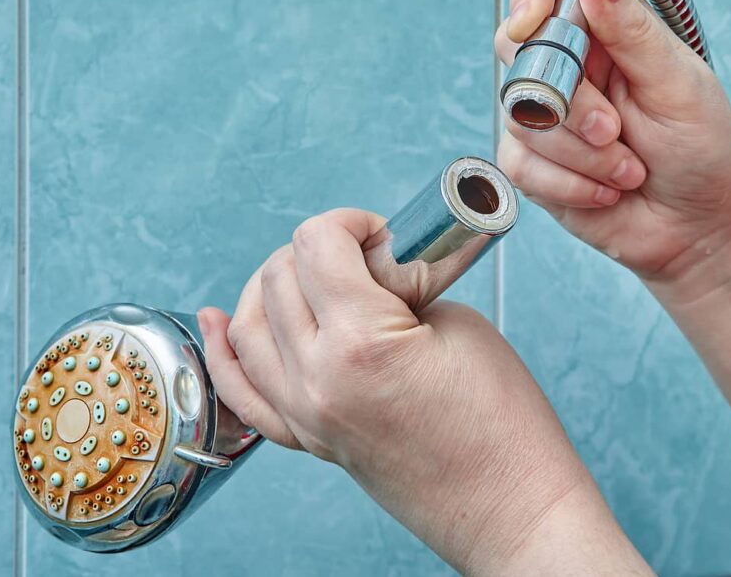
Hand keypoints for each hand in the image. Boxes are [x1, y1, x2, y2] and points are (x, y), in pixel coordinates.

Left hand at [198, 209, 648, 574]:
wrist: (511, 507)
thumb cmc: (504, 425)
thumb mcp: (462, 327)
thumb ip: (405, 288)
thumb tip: (375, 268)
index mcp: (359, 343)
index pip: (317, 246)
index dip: (349, 223)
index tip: (377, 232)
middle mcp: (316, 380)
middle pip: (277, 280)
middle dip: (316, 249)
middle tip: (363, 254)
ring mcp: (305, 415)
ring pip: (247, 329)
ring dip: (271, 286)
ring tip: (312, 275)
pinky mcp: (309, 440)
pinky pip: (243, 392)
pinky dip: (227, 351)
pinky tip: (220, 322)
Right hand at [496, 0, 730, 295]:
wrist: (699, 228)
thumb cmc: (702, 149)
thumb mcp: (678, 85)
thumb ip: (633, 30)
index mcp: (605, 22)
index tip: (533, 21)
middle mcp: (567, 60)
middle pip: (519, 48)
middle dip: (571, 104)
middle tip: (616, 131)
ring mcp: (543, 111)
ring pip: (521, 116)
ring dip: (583, 156)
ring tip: (630, 171)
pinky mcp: (533, 161)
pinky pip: (521, 164)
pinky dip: (570, 185)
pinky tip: (607, 192)